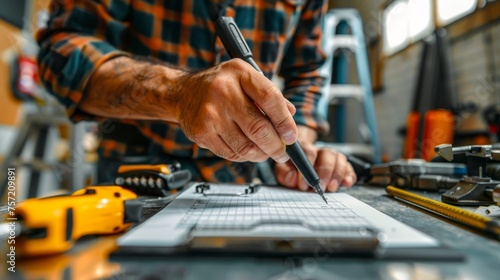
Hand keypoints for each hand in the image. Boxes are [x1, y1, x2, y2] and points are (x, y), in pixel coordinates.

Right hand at [175, 59, 296, 162]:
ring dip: (261, 154)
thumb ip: (269, 94)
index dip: (285, 121)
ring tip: (265, 152)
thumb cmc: (220, 86)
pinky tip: (246, 150)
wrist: (183, 93)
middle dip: (276, 146)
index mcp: (239, 73)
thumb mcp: (246, 78)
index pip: (270, 98)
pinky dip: (244, 156)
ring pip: (246, 147)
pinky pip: (231, 154)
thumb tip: (291, 115)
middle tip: (282, 153)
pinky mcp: (201, 133)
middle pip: (258, 128)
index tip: (291, 136)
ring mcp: (210, 114)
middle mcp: (223, 92)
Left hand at [274, 126, 356, 191]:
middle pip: (327, 154)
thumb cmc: (290, 166)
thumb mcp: (282, 168)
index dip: (308, 168)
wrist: (298, 162)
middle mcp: (320, 150)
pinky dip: (349, 175)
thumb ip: (284, 172)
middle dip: (324, 172)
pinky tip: (346, 184)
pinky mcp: (340, 165)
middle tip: (320, 188)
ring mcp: (331, 156)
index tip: (304, 185)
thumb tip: (292, 178)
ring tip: (332, 188)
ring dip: (337, 174)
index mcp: (304, 147)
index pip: (309, 152)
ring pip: (340, 158)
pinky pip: (348, 167)